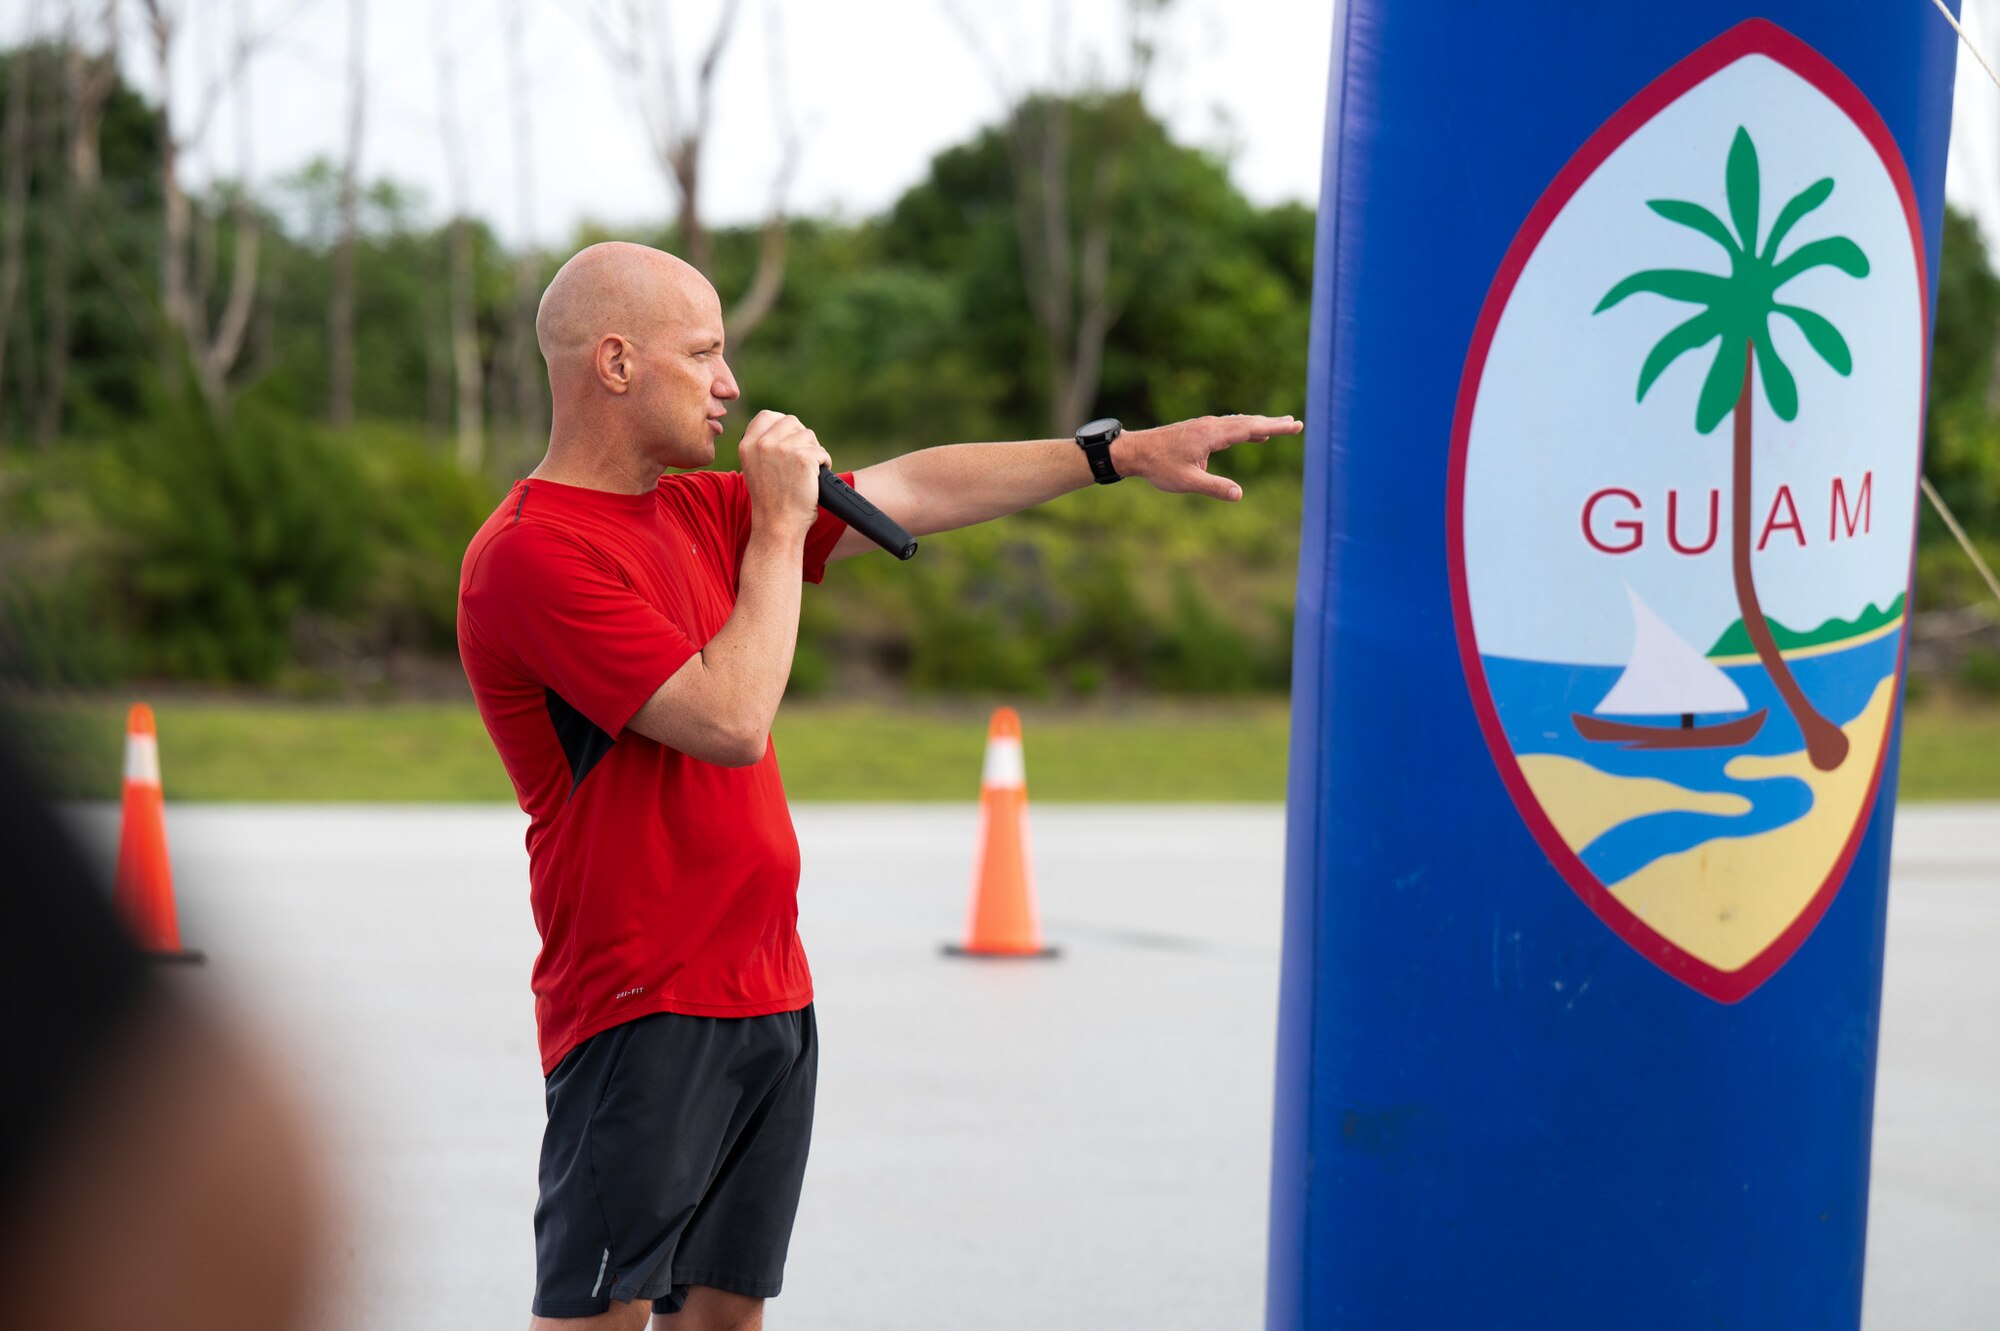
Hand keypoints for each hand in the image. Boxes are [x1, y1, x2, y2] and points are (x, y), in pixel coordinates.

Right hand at [739, 410, 831, 537]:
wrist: (777, 526)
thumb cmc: (771, 502)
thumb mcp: (755, 468)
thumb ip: (763, 446)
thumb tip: (785, 428)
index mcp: (747, 444)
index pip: (768, 416)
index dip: (782, 426)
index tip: (789, 440)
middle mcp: (762, 443)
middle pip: (792, 422)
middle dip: (801, 438)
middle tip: (801, 461)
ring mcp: (783, 448)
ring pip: (809, 436)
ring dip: (813, 452)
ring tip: (806, 474)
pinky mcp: (803, 457)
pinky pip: (821, 451)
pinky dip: (824, 464)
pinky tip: (814, 479)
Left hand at [1113, 414, 1302, 501]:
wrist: (1135, 451)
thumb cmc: (1159, 466)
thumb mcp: (1187, 481)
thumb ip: (1214, 487)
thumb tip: (1239, 494)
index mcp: (1212, 435)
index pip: (1250, 428)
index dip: (1274, 427)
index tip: (1294, 426)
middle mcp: (1211, 426)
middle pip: (1248, 422)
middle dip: (1273, 423)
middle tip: (1295, 424)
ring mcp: (1204, 426)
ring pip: (1238, 422)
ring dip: (1260, 423)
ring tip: (1278, 426)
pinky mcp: (1198, 430)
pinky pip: (1228, 426)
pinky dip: (1244, 427)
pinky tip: (1251, 432)